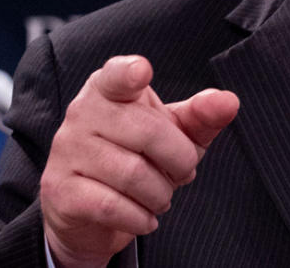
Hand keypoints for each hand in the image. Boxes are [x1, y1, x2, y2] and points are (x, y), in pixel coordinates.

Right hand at [40, 55, 238, 267]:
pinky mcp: (60, 191)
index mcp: (109, 90)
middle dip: (179, 160)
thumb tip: (228, 101)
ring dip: (161, 194)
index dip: (129, 72)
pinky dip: (140, 218)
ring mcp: (67, 151)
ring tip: (160, 196)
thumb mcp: (175, 134)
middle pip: (148, 133)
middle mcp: (82, 113)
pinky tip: (144, 217)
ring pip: (132, 174)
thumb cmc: (139, 158)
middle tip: (182, 172)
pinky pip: (111, 206)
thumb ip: (202, 115)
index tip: (142, 71)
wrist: (91, 212)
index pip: (116, 75)